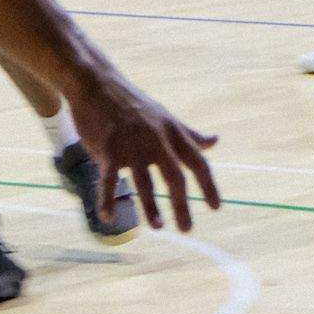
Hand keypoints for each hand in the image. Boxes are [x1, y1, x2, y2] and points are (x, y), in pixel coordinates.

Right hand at [68, 74, 220, 231]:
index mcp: (173, 132)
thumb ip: (190, 134)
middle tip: (187, 229)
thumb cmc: (134, 104)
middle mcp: (157, 140)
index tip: (216, 207)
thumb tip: (214, 142)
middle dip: (182, 204)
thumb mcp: (166, 117)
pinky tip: (108, 217)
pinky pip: (108, 179)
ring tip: (159, 227)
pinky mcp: (108, 148)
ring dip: (151, 207)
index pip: (198, 162)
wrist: (98, 84)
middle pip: (175, 176)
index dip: (208, 185)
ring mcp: (132, 145)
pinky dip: (107, 199)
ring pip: (144, 181)